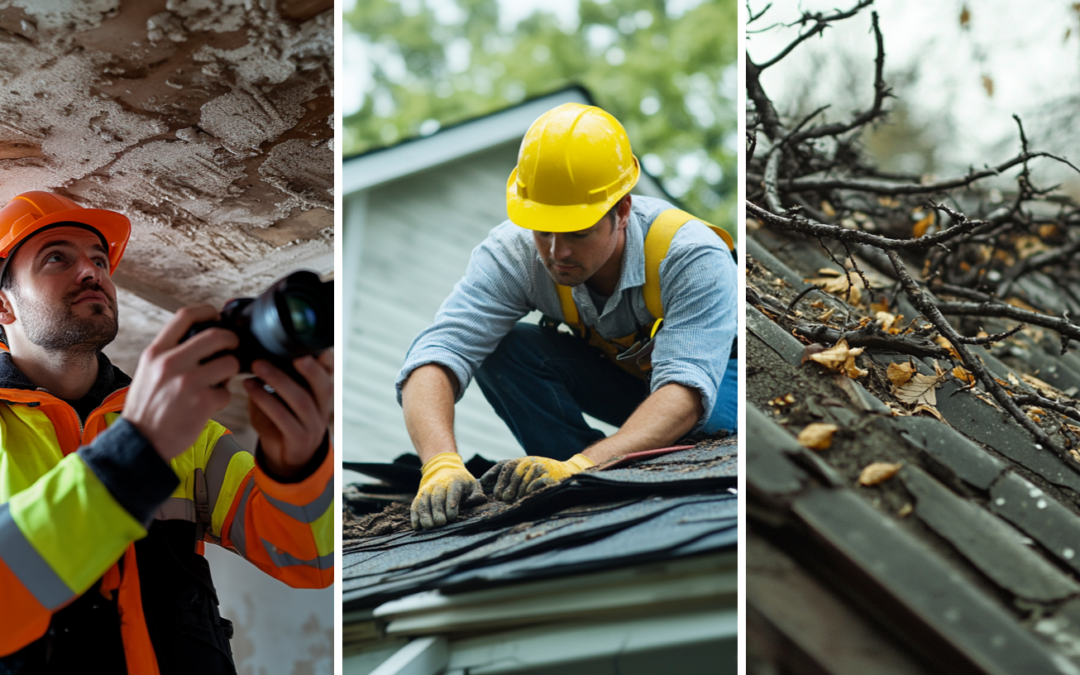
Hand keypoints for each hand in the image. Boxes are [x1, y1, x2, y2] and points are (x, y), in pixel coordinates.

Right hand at [124, 305, 239, 461]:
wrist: (140, 443)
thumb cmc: (147, 408)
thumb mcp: (148, 372)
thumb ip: (170, 354)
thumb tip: (200, 338)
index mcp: (156, 352)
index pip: (185, 316)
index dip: (207, 311)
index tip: (217, 316)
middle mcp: (171, 363)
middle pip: (216, 335)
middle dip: (231, 340)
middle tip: (233, 348)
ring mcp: (188, 382)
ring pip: (229, 364)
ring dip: (230, 372)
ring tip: (218, 382)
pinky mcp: (202, 402)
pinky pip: (227, 393)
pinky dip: (222, 399)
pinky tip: (209, 405)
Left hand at [244, 349, 332, 478]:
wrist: (286, 457)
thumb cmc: (283, 419)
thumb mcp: (285, 396)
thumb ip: (282, 376)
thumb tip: (263, 349)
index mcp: (322, 393)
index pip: (331, 373)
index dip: (327, 359)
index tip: (315, 345)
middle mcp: (323, 408)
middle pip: (323, 386)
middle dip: (308, 368)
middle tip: (286, 352)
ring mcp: (313, 426)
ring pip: (301, 400)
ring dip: (278, 380)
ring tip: (258, 365)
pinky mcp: (299, 440)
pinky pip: (283, 419)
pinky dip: (266, 401)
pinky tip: (251, 389)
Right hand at [411, 452, 485, 529]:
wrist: (444, 470)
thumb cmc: (462, 483)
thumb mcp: (472, 485)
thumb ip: (476, 495)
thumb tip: (476, 501)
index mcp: (454, 481)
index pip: (452, 493)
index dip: (451, 505)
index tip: (452, 517)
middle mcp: (438, 485)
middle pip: (436, 498)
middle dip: (437, 511)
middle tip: (441, 523)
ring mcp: (427, 490)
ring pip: (423, 502)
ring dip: (425, 515)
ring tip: (429, 527)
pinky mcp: (419, 496)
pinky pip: (415, 506)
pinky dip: (414, 516)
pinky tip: (417, 527)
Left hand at [480, 454, 594, 502]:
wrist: (566, 471)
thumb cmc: (540, 473)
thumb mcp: (522, 469)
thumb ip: (503, 474)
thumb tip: (481, 482)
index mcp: (522, 460)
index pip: (505, 467)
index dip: (498, 479)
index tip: (496, 493)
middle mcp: (530, 461)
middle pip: (514, 474)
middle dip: (507, 488)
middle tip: (504, 499)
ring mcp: (541, 468)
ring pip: (524, 482)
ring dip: (518, 493)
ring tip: (516, 500)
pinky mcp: (550, 477)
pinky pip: (535, 485)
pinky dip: (530, 492)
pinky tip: (529, 496)